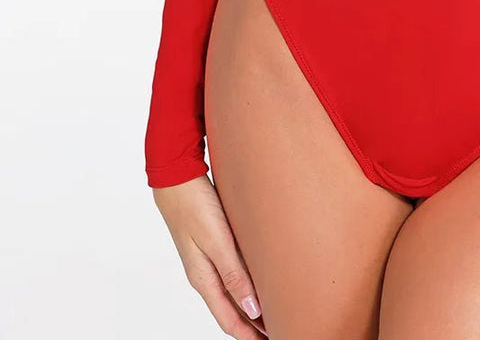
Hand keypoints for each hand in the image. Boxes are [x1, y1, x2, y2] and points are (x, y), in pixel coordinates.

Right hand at [153, 175, 266, 336]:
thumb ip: (234, 275)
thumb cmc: (194, 205)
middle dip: (253, 325)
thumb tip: (253, 309)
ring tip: (275, 310)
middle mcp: (205, 274)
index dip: (249, 335)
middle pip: (232, 310)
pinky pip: (232, 273)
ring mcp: (208, 260)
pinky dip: (247, 284)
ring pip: (233, 293)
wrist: (176, 177)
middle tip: (280, 328)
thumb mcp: (216, 241)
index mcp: (204, 279)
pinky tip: (260, 280)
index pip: (229, 319)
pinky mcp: (213, 244)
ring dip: (251, 305)